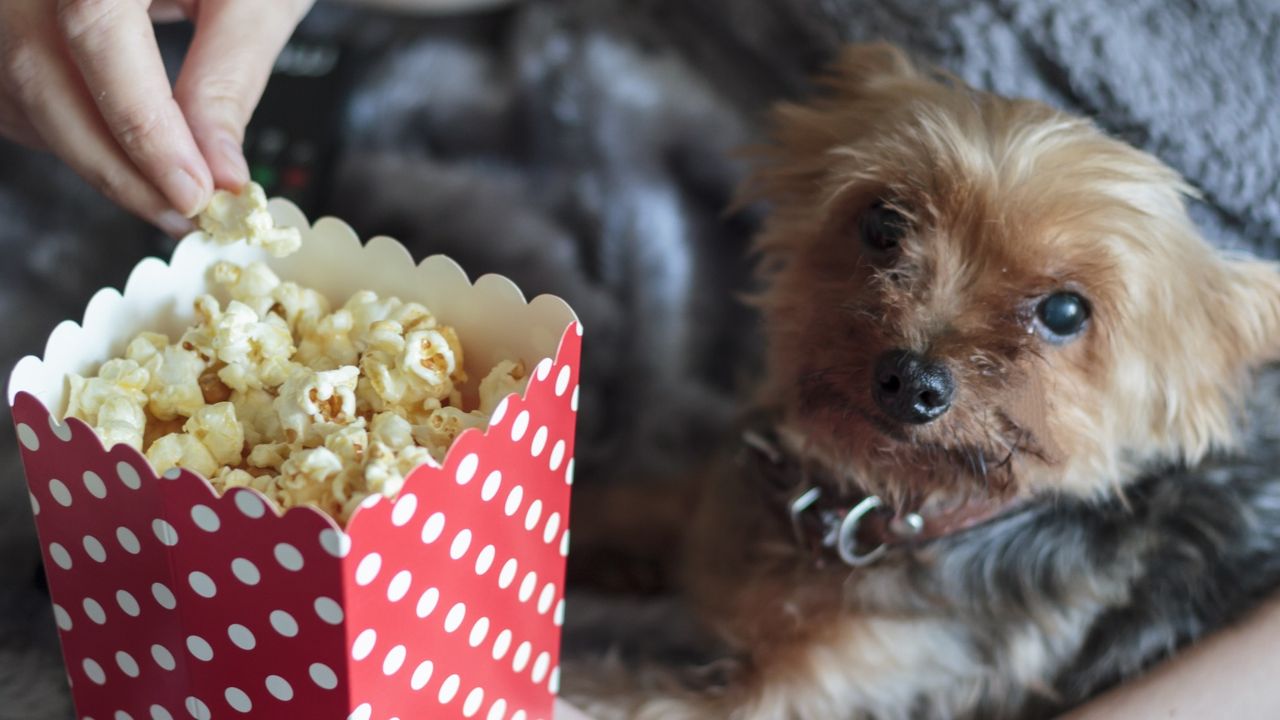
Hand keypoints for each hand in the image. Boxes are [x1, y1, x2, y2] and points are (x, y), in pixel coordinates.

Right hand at [0, 0, 314, 234]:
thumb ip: (228, 79)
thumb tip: (217, 173)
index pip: (98, 36)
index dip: (144, 130)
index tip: (195, 193)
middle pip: (41, 74)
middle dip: (118, 165)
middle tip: (186, 213)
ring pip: (19, 91)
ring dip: (89, 155)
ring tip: (164, 189)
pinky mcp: (3, 15)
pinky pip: (8, 87)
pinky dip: (61, 130)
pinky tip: (118, 149)